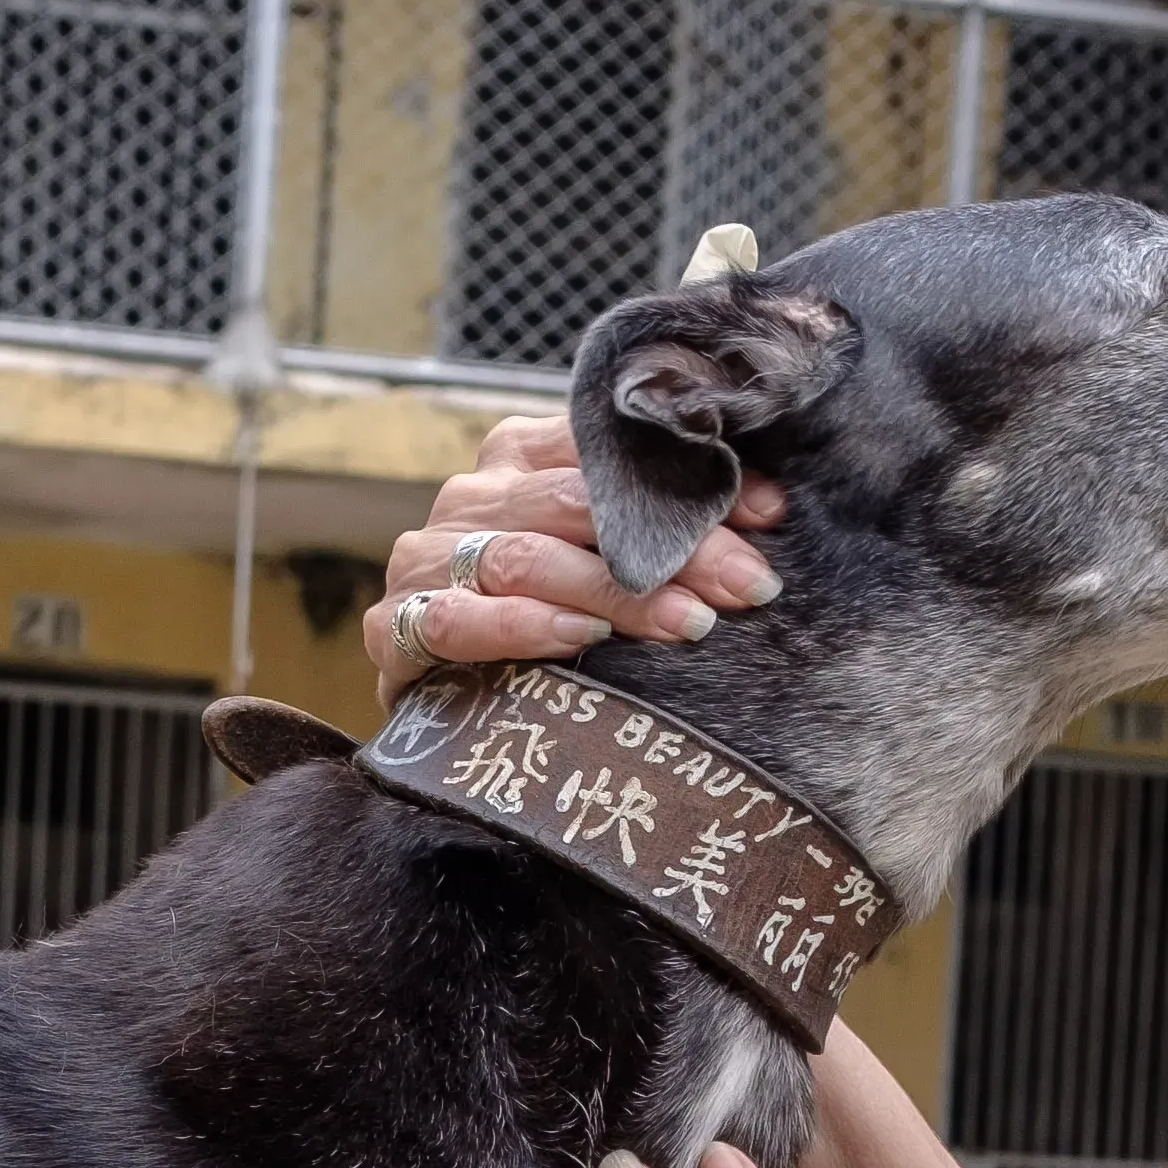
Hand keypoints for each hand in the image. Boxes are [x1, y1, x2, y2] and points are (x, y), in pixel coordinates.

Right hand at [366, 414, 786, 694]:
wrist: (453, 718)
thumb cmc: (554, 629)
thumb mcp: (616, 564)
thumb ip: (668, 526)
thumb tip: (774, 508)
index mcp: (518, 457)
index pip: (606, 449)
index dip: (691, 480)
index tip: (770, 518)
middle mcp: (469, 498)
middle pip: (577, 504)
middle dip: (674, 546)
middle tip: (747, 587)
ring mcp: (424, 560)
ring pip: (524, 556)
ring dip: (614, 592)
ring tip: (690, 624)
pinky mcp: (394, 628)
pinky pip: (455, 619)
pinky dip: (520, 626)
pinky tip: (580, 639)